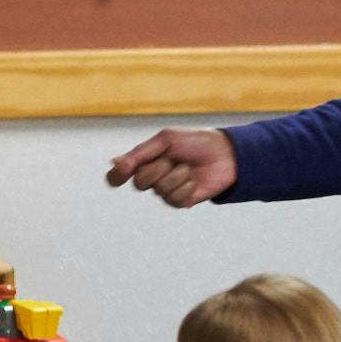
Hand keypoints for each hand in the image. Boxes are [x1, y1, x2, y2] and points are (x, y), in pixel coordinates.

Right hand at [105, 127, 236, 208]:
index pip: (117, 175)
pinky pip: (174, 200)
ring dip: (177, 177)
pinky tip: (194, 181)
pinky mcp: (182, 200)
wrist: (226, 153)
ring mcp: (166, 190)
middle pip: (139, 183)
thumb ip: (141, 153)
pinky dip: (186, 188)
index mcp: (144, 161)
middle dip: (157, 169)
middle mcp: (152, 177)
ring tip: (188, 168)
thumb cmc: (196, 142)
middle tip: (172, 159)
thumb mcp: (167, 140)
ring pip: (159, 191)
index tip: (125, 170)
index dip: (116, 176)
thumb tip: (114, 163)